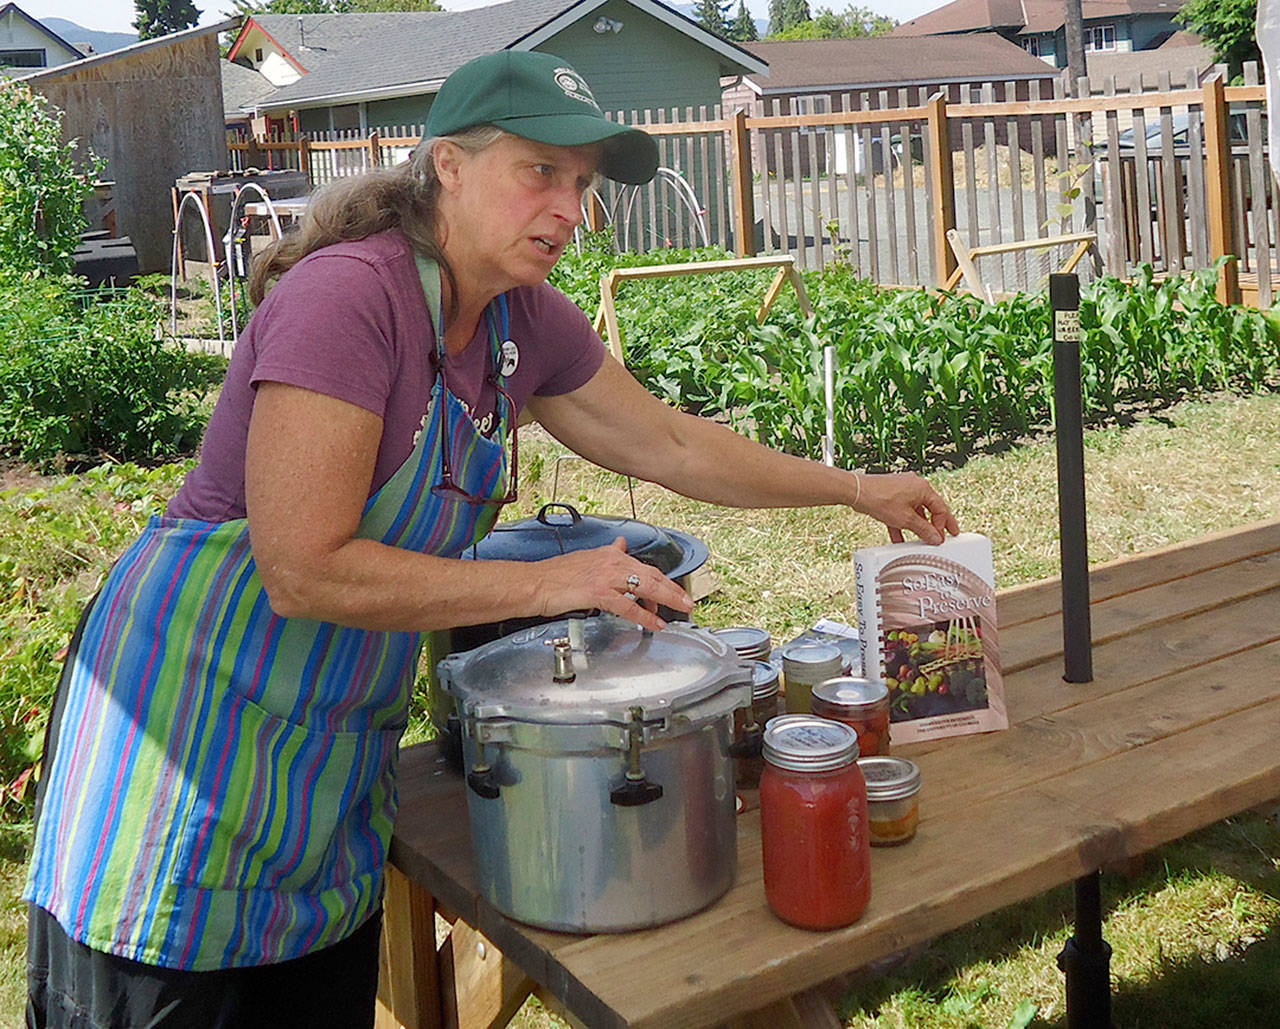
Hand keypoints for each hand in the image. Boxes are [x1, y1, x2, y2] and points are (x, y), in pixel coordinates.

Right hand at [531, 537, 693, 631]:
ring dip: (667, 599)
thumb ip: (608, 555)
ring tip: (681, 609)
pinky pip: (628, 605)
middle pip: (651, 575)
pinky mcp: (598, 592)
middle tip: (688, 601)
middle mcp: (611, 562)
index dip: (662, 581)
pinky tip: (655, 623)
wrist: (534, 583)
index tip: (674, 591)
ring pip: (645, 587)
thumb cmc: (556, 576)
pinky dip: (644, 615)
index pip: (644, 567)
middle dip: (673, 589)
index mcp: (610, 554)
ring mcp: (606, 577)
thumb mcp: (586, 559)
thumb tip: (622, 545)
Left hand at [854, 472, 959, 544]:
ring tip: (921, 538)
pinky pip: (902, 510)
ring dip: (917, 525)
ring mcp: (903, 489)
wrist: (857, 492)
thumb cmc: (879, 498)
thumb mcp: (905, 519)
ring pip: (915, 510)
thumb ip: (923, 530)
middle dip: (934, 525)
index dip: (944, 525)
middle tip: (942, 535)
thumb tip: (935, 537)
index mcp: (923, 488)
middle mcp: (914, 485)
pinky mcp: (892, 494)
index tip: (943, 537)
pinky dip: (902, 523)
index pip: (941, 508)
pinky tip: (900, 537)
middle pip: (930, 508)